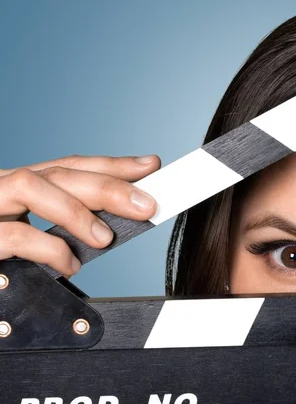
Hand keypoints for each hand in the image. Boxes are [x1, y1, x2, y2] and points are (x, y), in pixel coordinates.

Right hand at [0, 155, 160, 275]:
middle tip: (147, 203)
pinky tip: (68, 263)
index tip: (149, 165)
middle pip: (59, 173)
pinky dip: (47, 246)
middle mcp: (0, 188)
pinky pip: (12, 234)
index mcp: (17, 186)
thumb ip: (60, 230)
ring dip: (77, 211)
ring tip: (106, 237)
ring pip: (33, 187)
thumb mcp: (26, 234)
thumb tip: (109, 230)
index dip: (111, 164)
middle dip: (108, 185)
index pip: (69, 166)